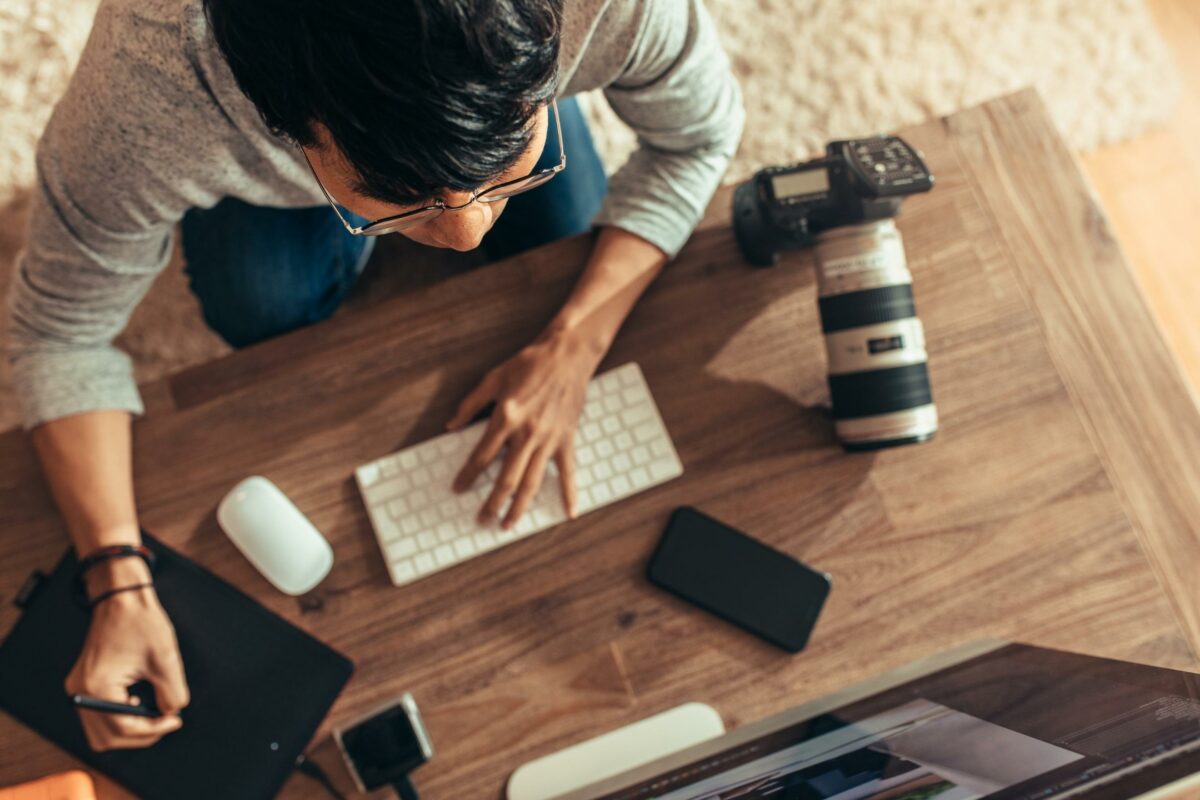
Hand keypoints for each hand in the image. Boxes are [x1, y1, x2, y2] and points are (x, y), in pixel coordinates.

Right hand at [65, 559, 189, 750]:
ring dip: (128, 730)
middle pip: (107, 737)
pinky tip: (138, 703)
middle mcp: (80, 691)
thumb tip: (171, 714)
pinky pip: (97, 716)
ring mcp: (77, 689)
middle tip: (167, 720)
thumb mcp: (166, 659)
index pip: (123, 728)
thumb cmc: (142, 622)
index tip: (175, 720)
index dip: (153, 730)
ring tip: (153, 713)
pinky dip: (118, 718)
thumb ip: (172, 693)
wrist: (121, 598)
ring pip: (100, 731)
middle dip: (140, 734)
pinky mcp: (82, 684)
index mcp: (97, 686)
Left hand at [448, 327, 603, 527]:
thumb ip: (470, 404)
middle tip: (481, 520)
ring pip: (532, 481)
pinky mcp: (566, 439)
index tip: (458, 489)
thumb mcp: (493, 379)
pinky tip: (568, 512)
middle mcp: (527, 434)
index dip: (468, 475)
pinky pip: (567, 471)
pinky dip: (569, 493)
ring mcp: (549, 439)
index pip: (482, 455)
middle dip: (492, 503)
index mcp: (506, 418)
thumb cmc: (529, 363)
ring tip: (508, 525)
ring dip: (519, 506)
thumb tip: (450, 425)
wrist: (567, 354)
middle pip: (506, 478)